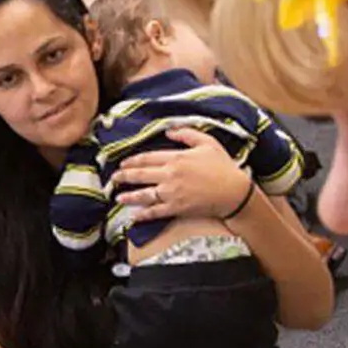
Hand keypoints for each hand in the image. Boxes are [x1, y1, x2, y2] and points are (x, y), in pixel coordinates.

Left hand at [111, 128, 249, 224]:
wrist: (234, 192)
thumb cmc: (223, 166)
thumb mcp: (207, 143)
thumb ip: (186, 134)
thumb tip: (168, 130)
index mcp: (176, 158)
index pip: (147, 158)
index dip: (132, 161)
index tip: (123, 164)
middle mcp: (170, 175)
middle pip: (141, 175)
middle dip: (124, 177)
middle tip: (113, 179)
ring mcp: (172, 193)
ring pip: (144, 194)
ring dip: (129, 196)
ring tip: (118, 197)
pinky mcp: (177, 208)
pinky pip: (156, 212)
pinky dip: (144, 215)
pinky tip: (134, 216)